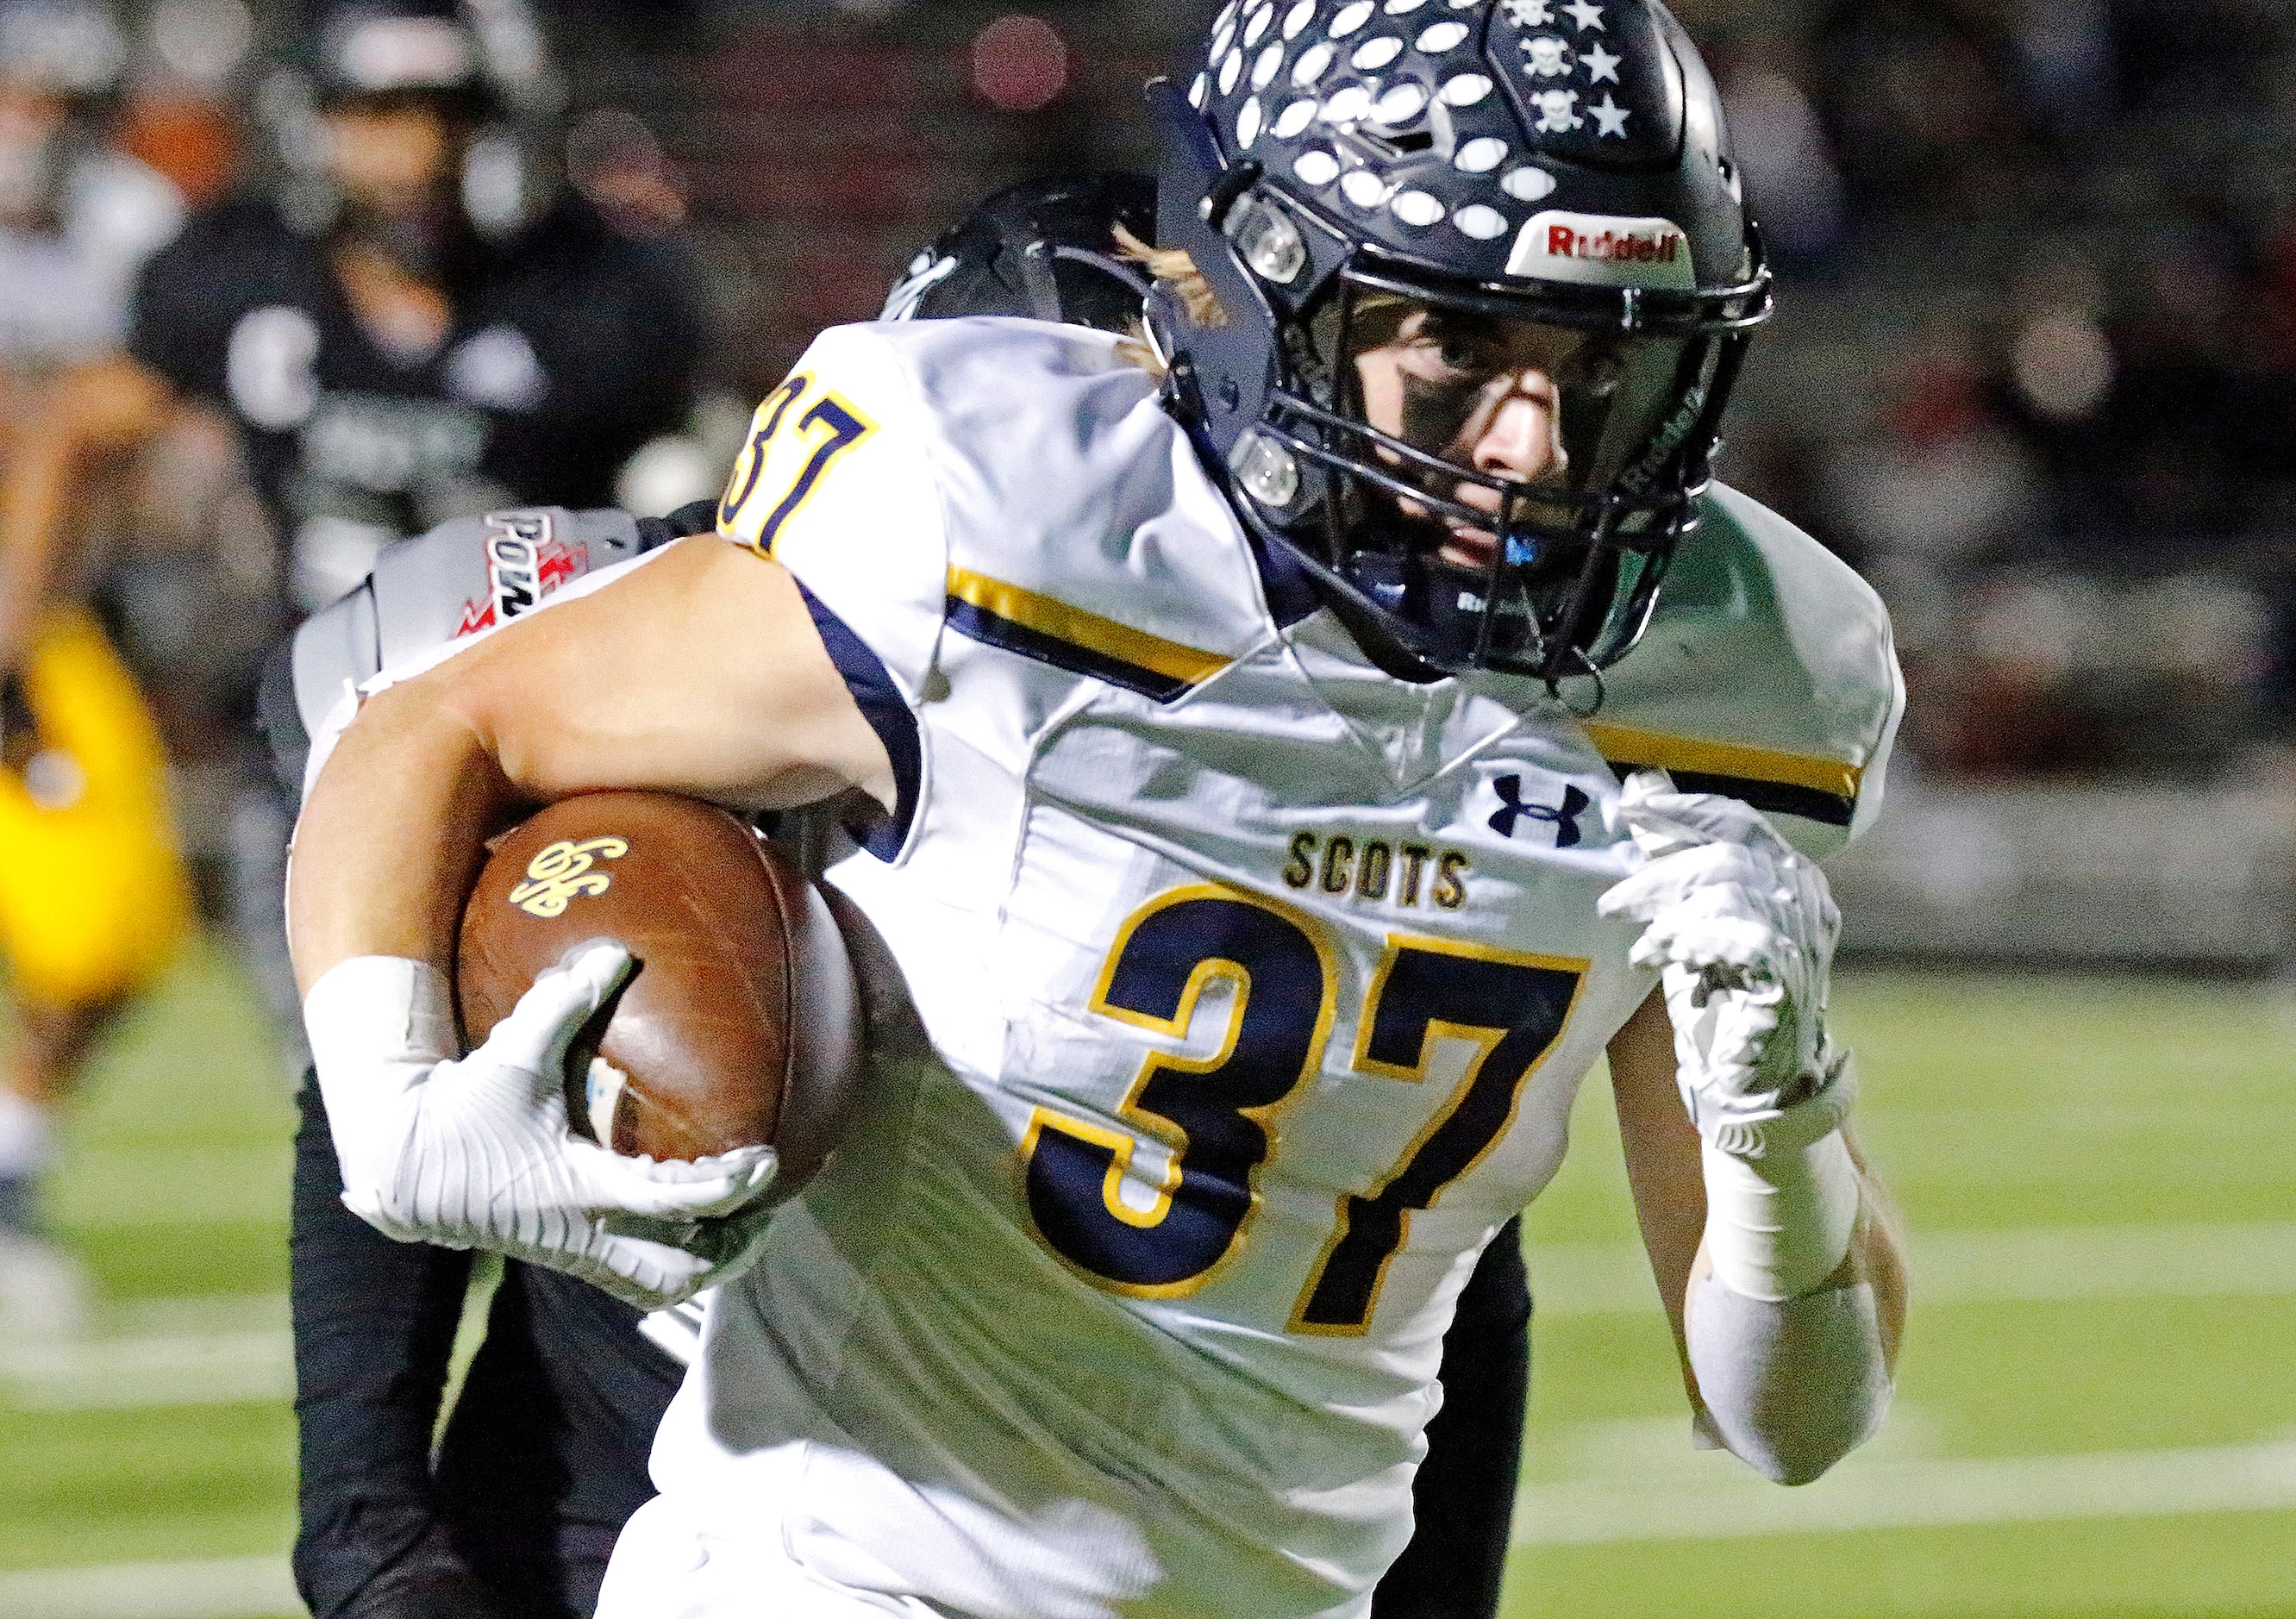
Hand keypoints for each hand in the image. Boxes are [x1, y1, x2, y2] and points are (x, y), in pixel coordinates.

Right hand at [304, 943, 778, 1308]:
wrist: (402, 1166)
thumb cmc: (459, 1108)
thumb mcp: (512, 1052)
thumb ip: (564, 1003)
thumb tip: (614, 954)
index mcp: (579, 1192)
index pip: (674, 1202)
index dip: (728, 1188)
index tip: (768, 1162)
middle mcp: (584, 1233)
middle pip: (679, 1273)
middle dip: (731, 1248)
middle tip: (766, 1204)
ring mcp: (575, 1251)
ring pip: (659, 1285)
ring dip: (707, 1262)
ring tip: (743, 1222)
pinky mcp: (567, 1252)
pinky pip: (635, 1275)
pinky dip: (674, 1258)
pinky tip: (692, 1222)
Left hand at [1597, 772, 1842, 1146]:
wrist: (1757, 1075)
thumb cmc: (1720, 989)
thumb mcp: (1692, 917)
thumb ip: (1675, 858)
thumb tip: (1639, 788)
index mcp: (1787, 872)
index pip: (1736, 819)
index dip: (1680, 809)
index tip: (1626, 807)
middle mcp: (1805, 897)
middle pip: (1724, 857)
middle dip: (1658, 877)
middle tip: (1611, 906)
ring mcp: (1804, 936)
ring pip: (1726, 895)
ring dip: (1670, 921)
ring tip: (1643, 950)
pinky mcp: (1790, 976)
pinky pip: (1736, 940)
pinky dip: (1692, 945)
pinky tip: (1665, 964)